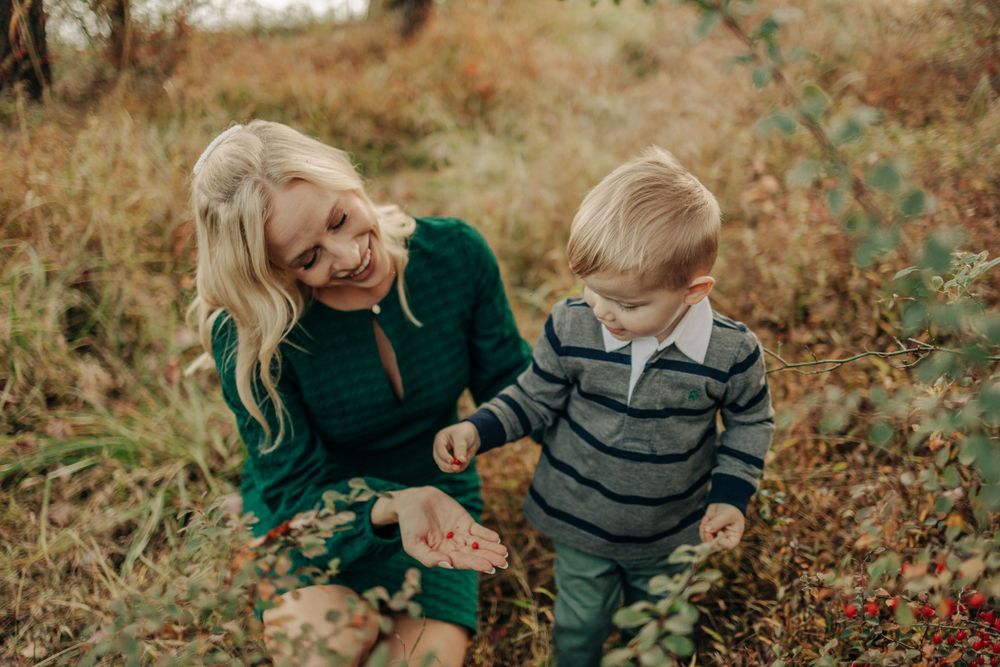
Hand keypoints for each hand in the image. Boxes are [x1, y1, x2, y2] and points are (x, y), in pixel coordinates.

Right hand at [371, 486, 506, 572]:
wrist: (412, 501)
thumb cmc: (409, 525)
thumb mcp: (413, 544)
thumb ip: (428, 557)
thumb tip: (448, 565)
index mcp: (442, 556)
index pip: (462, 562)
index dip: (475, 564)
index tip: (489, 567)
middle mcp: (454, 548)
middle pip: (474, 555)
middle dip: (488, 558)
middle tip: (502, 562)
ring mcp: (460, 535)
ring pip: (479, 544)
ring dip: (492, 548)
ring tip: (504, 553)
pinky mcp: (465, 523)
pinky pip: (478, 530)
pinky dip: (487, 534)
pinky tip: (496, 539)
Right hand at [432, 422, 480, 472]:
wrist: (472, 436)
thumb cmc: (465, 432)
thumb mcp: (463, 437)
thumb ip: (461, 449)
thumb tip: (461, 460)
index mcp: (440, 440)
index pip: (439, 449)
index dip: (444, 456)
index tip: (452, 461)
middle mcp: (439, 449)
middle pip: (439, 461)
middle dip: (448, 466)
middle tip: (457, 468)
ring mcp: (443, 457)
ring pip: (445, 467)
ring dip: (455, 467)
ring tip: (465, 462)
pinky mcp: (450, 463)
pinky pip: (453, 469)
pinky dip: (460, 468)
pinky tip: (465, 462)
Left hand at [699, 503, 744, 550]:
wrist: (725, 504)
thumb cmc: (731, 511)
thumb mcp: (728, 515)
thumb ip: (718, 522)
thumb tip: (707, 530)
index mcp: (733, 538)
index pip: (728, 546)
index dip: (722, 543)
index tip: (720, 533)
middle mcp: (724, 540)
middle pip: (715, 546)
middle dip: (709, 539)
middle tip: (707, 531)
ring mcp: (715, 538)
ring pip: (706, 540)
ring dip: (704, 531)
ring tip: (708, 519)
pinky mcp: (708, 533)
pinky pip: (702, 533)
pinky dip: (702, 526)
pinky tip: (707, 518)